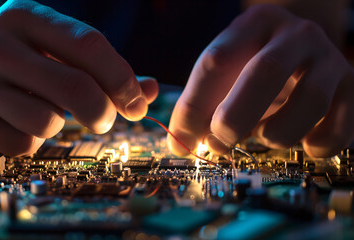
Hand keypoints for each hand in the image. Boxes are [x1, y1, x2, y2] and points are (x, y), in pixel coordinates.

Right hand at [0, 0, 157, 155]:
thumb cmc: (19, 56)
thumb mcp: (55, 47)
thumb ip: (104, 68)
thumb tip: (151, 91)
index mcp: (25, 16)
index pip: (89, 45)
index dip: (122, 79)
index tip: (137, 105)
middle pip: (74, 86)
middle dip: (103, 112)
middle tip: (105, 120)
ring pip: (47, 121)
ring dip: (59, 125)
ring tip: (45, 111)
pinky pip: (23, 145)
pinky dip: (32, 141)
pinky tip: (18, 123)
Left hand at [168, 4, 353, 157]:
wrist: (305, 50)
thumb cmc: (254, 64)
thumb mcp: (226, 71)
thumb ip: (200, 102)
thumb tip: (179, 143)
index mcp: (255, 25)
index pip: (216, 61)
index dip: (194, 105)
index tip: (182, 138)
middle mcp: (296, 35)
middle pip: (265, 72)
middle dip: (236, 117)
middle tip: (219, 142)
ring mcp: (329, 59)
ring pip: (309, 100)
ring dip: (278, 132)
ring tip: (264, 136)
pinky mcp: (352, 88)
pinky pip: (341, 125)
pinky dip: (318, 144)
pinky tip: (303, 145)